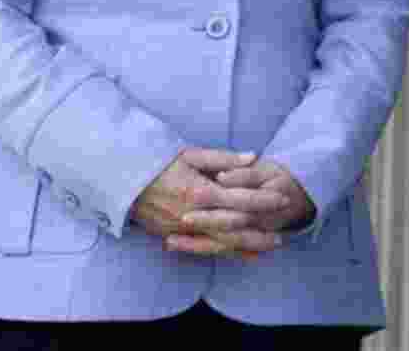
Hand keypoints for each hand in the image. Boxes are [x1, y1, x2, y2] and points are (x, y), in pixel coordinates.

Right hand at [131, 149, 288, 257]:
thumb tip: (253, 158)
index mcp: (199, 190)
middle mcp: (193, 214)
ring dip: (248, 246)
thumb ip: (223, 158)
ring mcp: (183, 229)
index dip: (262, 199)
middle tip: (285, 231)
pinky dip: (226, 252)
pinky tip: (244, 254)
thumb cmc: (160, 162)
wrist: (123, 180)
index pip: (238, 198)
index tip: (282, 198)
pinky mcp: (174, 237)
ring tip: (270, 246)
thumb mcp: (191, 154)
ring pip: (221, 242)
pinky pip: (205, 248)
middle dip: (261, 229)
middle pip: (234, 227)